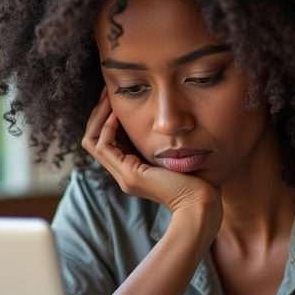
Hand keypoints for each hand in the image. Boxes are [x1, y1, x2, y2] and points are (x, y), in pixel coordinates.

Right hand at [81, 88, 222, 226]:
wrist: (200, 202)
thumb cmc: (196, 180)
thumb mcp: (174, 154)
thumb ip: (164, 141)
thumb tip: (164, 121)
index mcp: (133, 169)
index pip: (108, 141)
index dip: (107, 118)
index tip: (114, 98)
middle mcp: (124, 173)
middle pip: (95, 139)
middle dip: (99, 114)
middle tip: (105, 93)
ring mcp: (125, 176)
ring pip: (93, 141)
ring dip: (99, 117)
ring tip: (108, 98)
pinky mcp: (130, 175)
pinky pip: (104, 146)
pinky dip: (107, 127)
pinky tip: (116, 114)